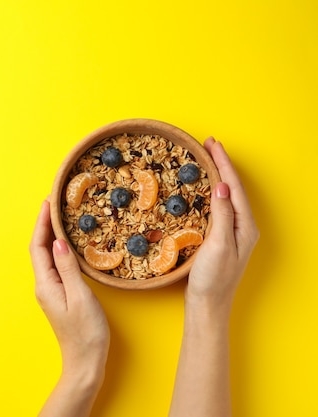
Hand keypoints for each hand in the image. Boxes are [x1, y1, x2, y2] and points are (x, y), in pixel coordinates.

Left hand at [29, 200, 108, 415]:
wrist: (85, 362)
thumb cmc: (86, 333)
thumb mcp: (80, 297)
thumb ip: (68, 268)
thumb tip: (57, 241)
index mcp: (46, 284)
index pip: (38, 246)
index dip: (41, 223)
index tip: (48, 202)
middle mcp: (44, 286)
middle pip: (39, 249)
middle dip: (44, 225)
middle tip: (54, 203)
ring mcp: (51, 291)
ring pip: (46, 256)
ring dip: (50, 235)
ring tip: (60, 216)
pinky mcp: (60, 295)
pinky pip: (55, 265)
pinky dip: (59, 249)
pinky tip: (68, 243)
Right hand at [187, 137, 259, 308]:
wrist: (208, 304)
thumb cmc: (213, 278)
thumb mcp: (218, 244)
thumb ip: (222, 215)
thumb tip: (222, 186)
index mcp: (245, 226)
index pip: (234, 187)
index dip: (223, 164)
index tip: (212, 144)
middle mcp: (242, 226)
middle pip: (232, 188)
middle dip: (222, 164)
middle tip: (208, 144)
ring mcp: (233, 232)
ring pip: (226, 195)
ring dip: (217, 174)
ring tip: (207, 158)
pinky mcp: (221, 237)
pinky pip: (219, 206)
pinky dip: (211, 190)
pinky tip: (204, 187)